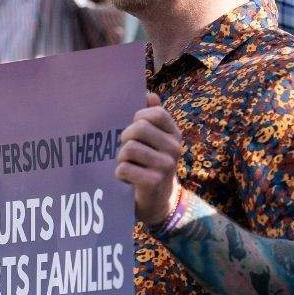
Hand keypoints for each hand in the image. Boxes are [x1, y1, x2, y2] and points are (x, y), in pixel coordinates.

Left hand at [115, 93, 181, 225]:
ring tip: (127, 164)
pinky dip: (119, 174)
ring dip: (120, 157)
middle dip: (125, 137)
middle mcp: (174, 148)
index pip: (156, 113)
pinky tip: (127, 178)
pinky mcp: (153, 182)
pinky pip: (124, 168)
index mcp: (174, 134)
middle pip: (139, 128)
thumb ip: (152, 117)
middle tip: (126, 149)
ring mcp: (166, 165)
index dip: (138, 116)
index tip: (133, 127)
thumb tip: (149, 94)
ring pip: (129, 148)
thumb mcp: (154, 140)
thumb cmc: (150, 164)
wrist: (157, 200)